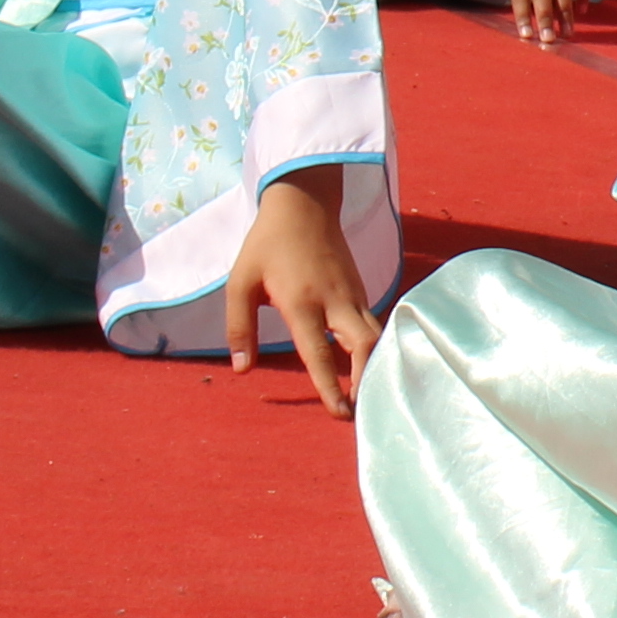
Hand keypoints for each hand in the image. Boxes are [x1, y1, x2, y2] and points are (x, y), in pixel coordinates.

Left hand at [222, 165, 379, 415]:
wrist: (303, 203)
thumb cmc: (266, 245)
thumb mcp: (240, 283)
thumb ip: (239, 328)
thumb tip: (242, 370)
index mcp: (302, 302)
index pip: (319, 353)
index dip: (329, 387)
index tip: (339, 414)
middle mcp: (335, 301)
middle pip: (365, 346)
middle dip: (367, 380)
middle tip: (361, 411)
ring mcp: (353, 293)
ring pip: (376, 335)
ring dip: (375, 366)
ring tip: (367, 395)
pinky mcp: (360, 288)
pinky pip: (374, 323)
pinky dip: (375, 348)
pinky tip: (370, 366)